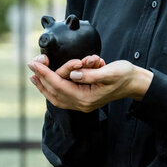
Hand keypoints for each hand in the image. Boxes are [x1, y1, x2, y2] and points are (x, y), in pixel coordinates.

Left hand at [27, 55, 152, 112]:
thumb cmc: (124, 75)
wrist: (135, 83)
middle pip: (54, 92)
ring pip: (56, 96)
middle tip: (31, 64)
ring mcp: (82, 103)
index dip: (45, 73)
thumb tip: (73, 74)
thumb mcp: (109, 72)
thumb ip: (90, 74)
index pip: (59, 85)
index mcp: (87, 97)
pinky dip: (51, 87)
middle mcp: (82, 103)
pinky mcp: (83, 98)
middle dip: (41, 78)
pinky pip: (62, 95)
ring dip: (44, 84)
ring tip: (33, 73)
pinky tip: (45, 80)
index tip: (34, 63)